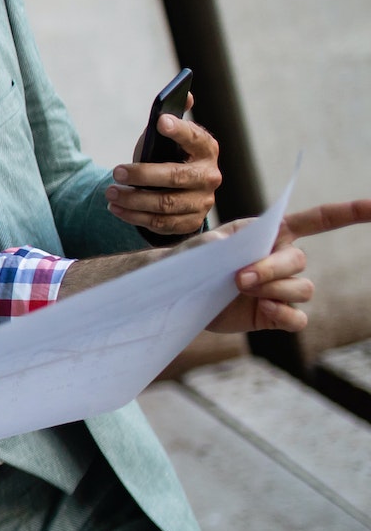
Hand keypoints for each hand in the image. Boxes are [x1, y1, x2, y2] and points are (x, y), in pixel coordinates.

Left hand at [108, 100, 219, 234]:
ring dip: (133, 199)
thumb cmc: (168, 156)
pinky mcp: (190, 222)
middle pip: (176, 176)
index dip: (179, 130)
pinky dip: (134, 216)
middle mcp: (209, 176)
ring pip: (166, 204)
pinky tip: (115, 208)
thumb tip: (185, 91)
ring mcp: (203, 202)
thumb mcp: (168, 138)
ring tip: (110, 192)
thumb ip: (173, 117)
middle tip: (115, 172)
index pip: (195, 138)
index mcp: (206, 149)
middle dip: (143, 174)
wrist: (179, 192)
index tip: (160, 121)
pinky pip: (161, 223)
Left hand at [206, 199, 370, 333]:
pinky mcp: (274, 314)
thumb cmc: (192, 261)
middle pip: (300, 262)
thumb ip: (215, 241)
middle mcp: (283, 259)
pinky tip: (266, 309)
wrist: (180, 294)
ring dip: (274, 290)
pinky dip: (286, 315)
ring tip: (241, 289)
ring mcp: (281, 289)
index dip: (350, 212)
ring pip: (303, 289)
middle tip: (240, 277)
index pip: (319, 220)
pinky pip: (298, 318)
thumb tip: (229, 244)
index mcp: (273, 234)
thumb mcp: (199, 245)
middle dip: (272, 269)